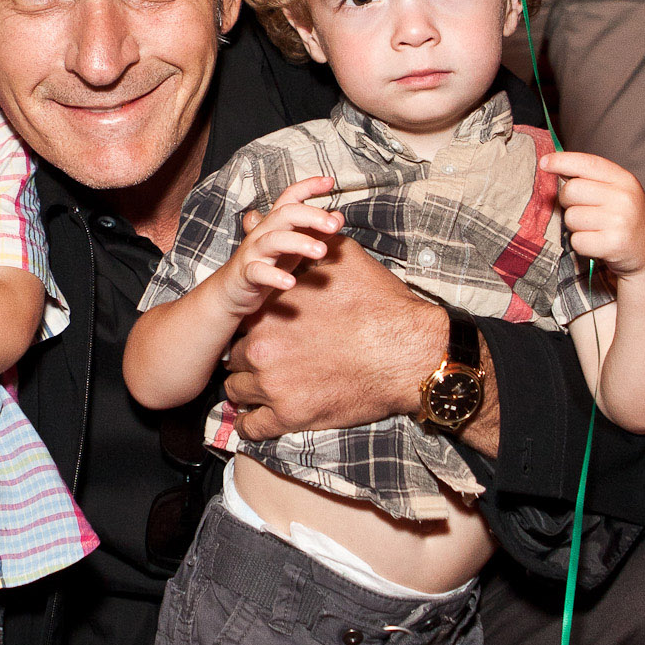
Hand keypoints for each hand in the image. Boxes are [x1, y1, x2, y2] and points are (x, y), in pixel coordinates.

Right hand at [217, 177, 342, 318]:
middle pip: (285, 214)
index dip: (308, 186)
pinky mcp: (246, 274)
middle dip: (311, 215)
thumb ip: (314, 232)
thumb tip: (338, 217)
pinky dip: (274, 276)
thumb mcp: (292, 247)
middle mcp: (263, 232)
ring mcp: (253, 252)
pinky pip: (258, 272)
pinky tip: (291, 282)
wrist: (230, 293)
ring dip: (299, 243)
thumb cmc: (265, 265)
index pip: (289, 198)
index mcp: (274, 223)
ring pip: (274, 240)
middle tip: (334, 225)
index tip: (329, 181)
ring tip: (321, 251)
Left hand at [224, 237, 495, 451]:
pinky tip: (271, 417)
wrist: (410, 352)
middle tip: (274, 362)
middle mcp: (262, 348)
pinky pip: (253, 428)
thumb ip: (292, 242)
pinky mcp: (291, 417)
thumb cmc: (379, 305)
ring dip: (252, 391)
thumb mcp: (338, 259)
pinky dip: (258, 424)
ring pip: (237, 393)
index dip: (254, 329)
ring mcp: (274, 386)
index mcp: (268, 311)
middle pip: (234, 360)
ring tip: (275, 388)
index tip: (268, 335)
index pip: (239, 323)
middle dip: (250, 360)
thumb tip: (257, 216)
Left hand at [546, 151, 644, 281]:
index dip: (562, 161)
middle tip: (582, 210)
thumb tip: (553, 165)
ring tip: (594, 229)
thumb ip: (591, 179)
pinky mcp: (613, 244)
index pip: (587, 163)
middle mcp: (624, 197)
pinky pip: (577, 241)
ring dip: (575, 226)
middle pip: (571, 191)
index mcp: (624, 180)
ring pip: (571, 218)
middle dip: (567, 202)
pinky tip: (596, 244)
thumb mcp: (618, 192)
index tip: (544, 163)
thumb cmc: (625, 220)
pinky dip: (581, 245)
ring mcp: (620, 221)